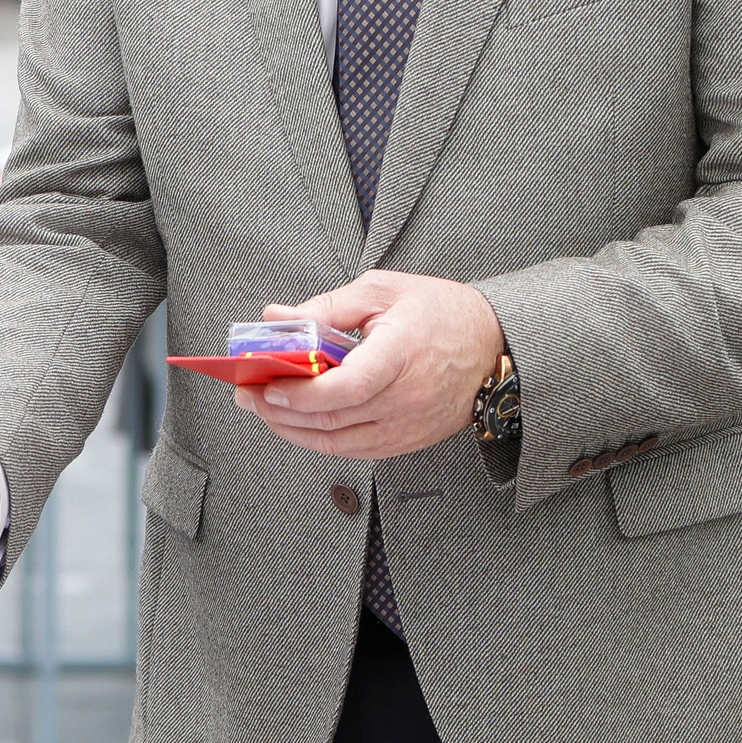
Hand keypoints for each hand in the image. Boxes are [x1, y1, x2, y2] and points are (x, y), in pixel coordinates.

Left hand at [234, 271, 505, 460]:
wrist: (494, 345)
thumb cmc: (439, 312)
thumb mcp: (382, 292)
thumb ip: (326, 307)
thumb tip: (275, 318)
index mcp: (401, 354)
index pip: (346, 387)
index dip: (301, 393)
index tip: (266, 384)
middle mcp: (406, 398)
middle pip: (333, 419)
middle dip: (280, 410)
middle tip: (247, 395)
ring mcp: (408, 426)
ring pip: (338, 442)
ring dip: (293, 430)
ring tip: (263, 409)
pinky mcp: (408, 441)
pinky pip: (354, 450)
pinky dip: (320, 440)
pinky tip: (297, 424)